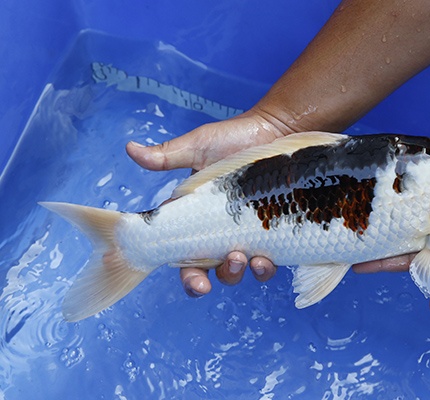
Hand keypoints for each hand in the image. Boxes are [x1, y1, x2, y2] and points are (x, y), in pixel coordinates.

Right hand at [127, 110, 283, 295]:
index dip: (188, 275)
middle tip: (225, 268)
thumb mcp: (199, 145)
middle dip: (214, 279)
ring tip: (245, 258)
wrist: (274, 129)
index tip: (198, 284)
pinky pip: (267, 261)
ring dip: (239, 273)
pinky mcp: (269, 231)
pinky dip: (265, 268)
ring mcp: (244, 232)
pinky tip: (267, 259)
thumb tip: (131, 149)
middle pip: (209, 270)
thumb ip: (167, 155)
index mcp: (193, 216)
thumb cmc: (234, 137)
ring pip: (237, 269)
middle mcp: (217, 229)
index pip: (183, 253)